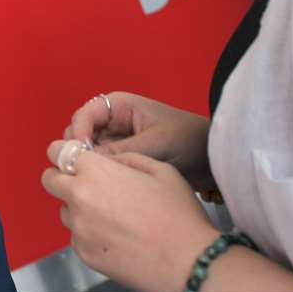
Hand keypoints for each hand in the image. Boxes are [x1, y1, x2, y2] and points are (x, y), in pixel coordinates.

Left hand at [42, 143, 218, 291]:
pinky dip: (89, 233)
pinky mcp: (84, 253)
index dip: (65, 152)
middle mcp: (79, 197)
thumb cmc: (178, 215)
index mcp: (94, 171)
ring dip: (77, 207)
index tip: (75, 157)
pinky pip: (76, 236)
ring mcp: (79, 228)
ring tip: (111, 214)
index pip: (57, 151)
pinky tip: (116, 234)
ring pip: (64, 210)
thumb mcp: (159, 168)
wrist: (189, 262)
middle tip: (87, 183)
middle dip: (63, 177)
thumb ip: (123, 157)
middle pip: (49, 179)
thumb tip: (106, 160)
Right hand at [63, 92, 214, 191]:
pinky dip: (101, 173)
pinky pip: (102, 164)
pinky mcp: (123, 158)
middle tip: (87, 172)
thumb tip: (88, 163)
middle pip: (80, 133)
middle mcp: (113, 121)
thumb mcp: (155, 144)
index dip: (77, 134)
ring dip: (90, 164)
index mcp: (119, 106)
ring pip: (88, 151)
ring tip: (97, 181)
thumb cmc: (189, 141)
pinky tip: (105, 185)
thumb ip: (121, 152)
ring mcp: (117, 140)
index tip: (80, 157)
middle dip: (80, 150)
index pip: (84, 115)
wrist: (214, 160)